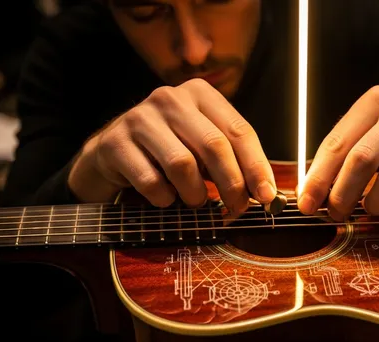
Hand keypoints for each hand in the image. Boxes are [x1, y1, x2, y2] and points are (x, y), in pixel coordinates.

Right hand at [68, 78, 276, 213]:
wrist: (110, 155)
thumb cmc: (167, 153)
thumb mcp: (202, 148)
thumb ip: (233, 162)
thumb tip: (267, 193)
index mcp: (200, 94)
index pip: (239, 130)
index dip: (257, 166)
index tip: (268, 196)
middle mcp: (170, 99)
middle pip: (214, 146)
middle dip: (232, 184)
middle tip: (237, 209)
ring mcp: (139, 118)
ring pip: (182, 164)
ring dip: (195, 194)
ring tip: (195, 201)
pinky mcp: (115, 143)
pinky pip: (150, 181)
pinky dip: (164, 198)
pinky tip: (165, 198)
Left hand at [297, 86, 378, 219]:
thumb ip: (349, 146)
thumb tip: (314, 186)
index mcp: (376, 101)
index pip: (338, 143)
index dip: (318, 178)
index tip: (306, 203)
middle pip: (362, 160)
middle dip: (342, 195)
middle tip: (336, 213)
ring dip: (374, 204)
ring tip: (371, 208)